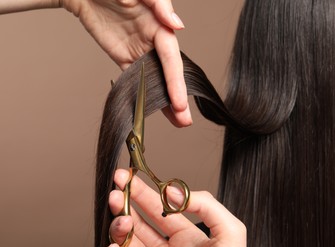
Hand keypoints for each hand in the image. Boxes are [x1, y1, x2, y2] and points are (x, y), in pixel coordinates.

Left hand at [61, 0, 191, 125]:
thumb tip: (177, 25)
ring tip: (177, 121)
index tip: (180, 102)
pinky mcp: (125, 58)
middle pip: (168, 73)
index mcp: (160, 26)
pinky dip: (144, 95)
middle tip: (185, 120)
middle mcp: (153, 41)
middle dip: (177, 97)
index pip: (171, 58)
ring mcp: (139, 51)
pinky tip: (153, 109)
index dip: (176, 81)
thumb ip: (160, 5)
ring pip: (155, 80)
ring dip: (166, 101)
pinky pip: (136, 79)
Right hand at [102, 169, 246, 246]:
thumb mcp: (230, 232)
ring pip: (127, 240)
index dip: (145, 192)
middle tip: (116, 188)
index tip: (130, 177)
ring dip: (119, 225)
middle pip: (140, 220)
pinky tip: (114, 245)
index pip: (160, 208)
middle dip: (126, 202)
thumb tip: (172, 190)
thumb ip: (206, 204)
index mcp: (187, 236)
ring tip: (122, 219)